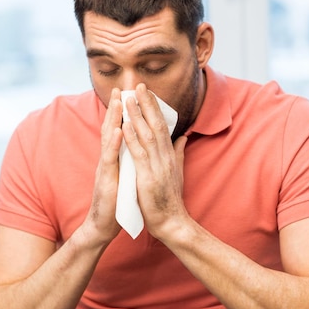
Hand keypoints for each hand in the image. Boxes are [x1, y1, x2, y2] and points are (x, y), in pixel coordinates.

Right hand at [82, 88, 122, 244]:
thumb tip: (138, 149)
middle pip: (110, 128)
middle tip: (119, 88)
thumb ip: (130, 161)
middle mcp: (107, 158)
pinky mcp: (106, 179)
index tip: (128, 94)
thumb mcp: (126, 176)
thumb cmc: (116, 201)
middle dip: (115, 108)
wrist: (103, 224)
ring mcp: (105, 167)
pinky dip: (114, 144)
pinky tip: (119, 131)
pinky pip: (110, 159)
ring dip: (113, 119)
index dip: (122, 113)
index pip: (118, 130)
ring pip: (108, 138)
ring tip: (119, 102)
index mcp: (114, 157)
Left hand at [122, 84, 188, 238]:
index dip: (154, 108)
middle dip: (147, 104)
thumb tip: (183, 137)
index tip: (146, 91)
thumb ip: (179, 153)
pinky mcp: (148, 177)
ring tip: (129, 98)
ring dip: (138, 115)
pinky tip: (125, 125)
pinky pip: (139, 154)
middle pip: (157, 124)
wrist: (172, 223)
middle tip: (138, 85)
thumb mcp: (176, 172)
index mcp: (170, 155)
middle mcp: (166, 156)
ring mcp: (158, 166)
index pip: (162, 125)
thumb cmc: (170, 199)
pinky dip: (132, 139)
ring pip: (147, 135)